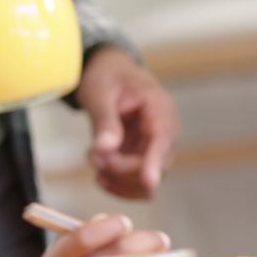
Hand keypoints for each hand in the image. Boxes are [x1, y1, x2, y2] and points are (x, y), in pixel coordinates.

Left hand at [76, 47, 179, 198]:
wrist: (109, 73)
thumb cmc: (107, 77)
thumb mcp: (100, 93)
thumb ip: (104, 121)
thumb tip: (105, 149)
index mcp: (160, 109)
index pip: (163, 139)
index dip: (155, 162)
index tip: (149, 182)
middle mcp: (164, 132)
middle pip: (154, 166)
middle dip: (121, 168)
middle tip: (92, 155)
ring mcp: (154, 147)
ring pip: (145, 181)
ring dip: (117, 179)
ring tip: (93, 160)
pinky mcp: (142, 157)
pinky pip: (136, 182)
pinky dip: (117, 184)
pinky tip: (99, 176)